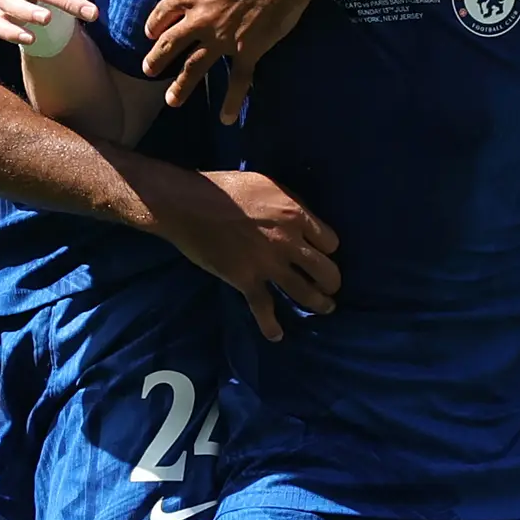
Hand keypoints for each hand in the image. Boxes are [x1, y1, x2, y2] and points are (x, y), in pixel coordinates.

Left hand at [139, 0, 315, 119]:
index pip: (162, 14)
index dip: (154, 25)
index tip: (150, 34)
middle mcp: (201, 21)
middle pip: (171, 45)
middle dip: (157, 59)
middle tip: (149, 71)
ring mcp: (223, 39)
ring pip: (195, 67)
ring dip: (182, 85)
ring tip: (172, 100)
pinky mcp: (247, 50)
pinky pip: (238, 81)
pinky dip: (231, 101)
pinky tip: (225, 118)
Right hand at [148, 165, 339, 340]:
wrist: (188, 205)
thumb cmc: (226, 188)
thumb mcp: (268, 184)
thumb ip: (290, 202)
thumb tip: (302, 217)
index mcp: (296, 215)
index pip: (330, 242)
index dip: (328, 249)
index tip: (321, 253)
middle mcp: (289, 242)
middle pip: (326, 270)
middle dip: (331, 282)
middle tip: (329, 286)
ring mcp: (268, 264)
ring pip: (305, 292)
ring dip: (319, 304)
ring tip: (325, 308)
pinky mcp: (246, 280)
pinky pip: (264, 308)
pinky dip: (271, 325)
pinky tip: (276, 335)